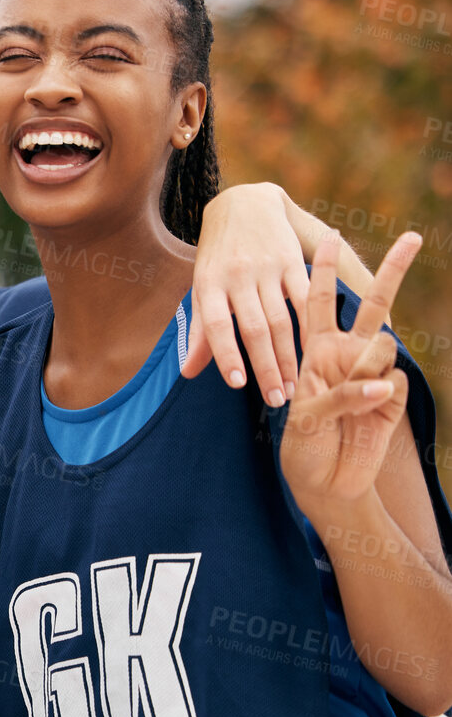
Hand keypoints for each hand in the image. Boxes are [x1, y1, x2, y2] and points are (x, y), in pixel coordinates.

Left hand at [185, 183, 310, 404]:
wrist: (242, 204)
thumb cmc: (218, 258)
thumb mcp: (202, 288)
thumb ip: (200, 332)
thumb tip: (189, 374)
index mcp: (208, 284)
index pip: (216, 326)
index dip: (226, 355)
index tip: (238, 384)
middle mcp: (236, 276)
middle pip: (254, 329)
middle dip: (266, 367)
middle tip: (278, 400)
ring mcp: (266, 268)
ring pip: (281, 319)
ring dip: (289, 356)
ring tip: (296, 385)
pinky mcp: (291, 261)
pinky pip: (305, 298)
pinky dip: (311, 326)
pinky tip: (317, 351)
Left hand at [280, 232, 418, 513]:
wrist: (326, 481)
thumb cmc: (303, 444)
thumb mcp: (305, 413)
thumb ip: (339, 391)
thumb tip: (383, 379)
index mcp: (315, 350)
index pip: (317, 303)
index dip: (322, 270)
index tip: (329, 235)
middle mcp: (346, 354)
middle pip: (372, 304)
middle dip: (393, 270)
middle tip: (414, 237)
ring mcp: (372, 373)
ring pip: (381, 345)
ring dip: (364, 367)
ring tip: (350, 396)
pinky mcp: (393, 396)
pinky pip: (391, 379)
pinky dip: (377, 392)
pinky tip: (370, 409)